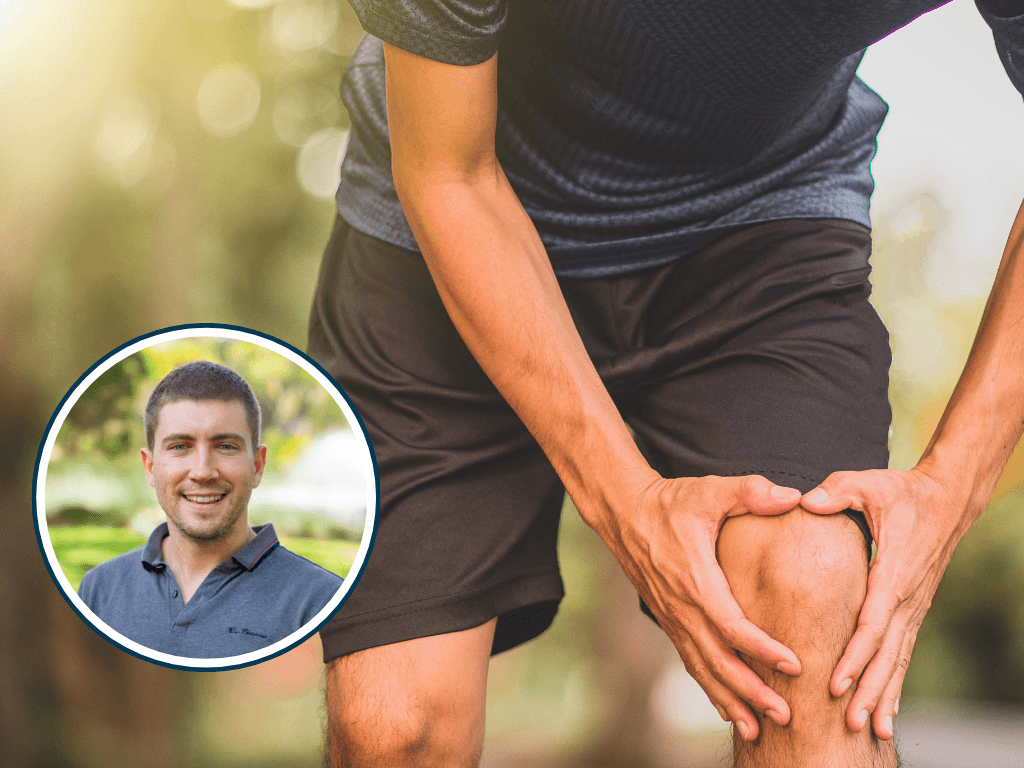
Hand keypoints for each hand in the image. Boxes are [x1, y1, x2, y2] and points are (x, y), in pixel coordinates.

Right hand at [604, 474, 803, 740]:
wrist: (624, 512)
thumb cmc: (671, 501)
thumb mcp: (710, 490)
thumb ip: (751, 492)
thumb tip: (793, 497)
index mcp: (695, 579)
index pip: (732, 625)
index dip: (763, 648)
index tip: (794, 664)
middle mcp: (681, 606)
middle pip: (718, 660)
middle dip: (751, 691)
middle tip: (785, 715)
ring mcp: (672, 616)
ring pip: (702, 669)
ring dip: (730, 700)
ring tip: (759, 729)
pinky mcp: (668, 620)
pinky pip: (690, 661)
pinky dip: (710, 688)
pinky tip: (727, 710)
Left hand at [801, 466, 968, 739]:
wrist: (947, 498)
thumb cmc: (901, 491)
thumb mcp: (867, 483)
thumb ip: (837, 491)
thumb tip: (808, 501)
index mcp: (892, 572)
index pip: (872, 622)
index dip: (854, 655)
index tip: (835, 682)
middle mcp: (907, 597)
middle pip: (887, 652)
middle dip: (868, 688)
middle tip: (851, 722)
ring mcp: (914, 605)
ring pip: (898, 658)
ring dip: (883, 693)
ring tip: (871, 728)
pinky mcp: (913, 607)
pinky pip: (903, 649)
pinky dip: (894, 679)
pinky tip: (887, 708)